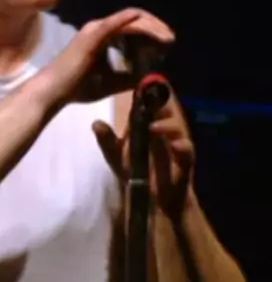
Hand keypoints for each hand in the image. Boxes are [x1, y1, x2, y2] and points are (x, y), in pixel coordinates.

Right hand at [37, 8, 174, 106]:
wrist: (55, 92)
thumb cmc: (78, 87)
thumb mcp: (111, 82)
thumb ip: (129, 76)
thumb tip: (150, 75)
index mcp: (102, 36)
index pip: (132, 25)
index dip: (151, 31)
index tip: (167, 45)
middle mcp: (99, 27)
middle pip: (135, 18)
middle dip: (156, 26)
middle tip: (171, 40)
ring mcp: (96, 28)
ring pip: (131, 18)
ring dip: (152, 26)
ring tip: (168, 39)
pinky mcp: (94, 34)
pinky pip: (119, 23)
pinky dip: (138, 25)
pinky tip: (153, 33)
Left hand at [93, 88, 195, 217]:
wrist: (152, 198)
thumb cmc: (134, 171)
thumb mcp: (116, 156)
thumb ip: (106, 140)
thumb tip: (95, 123)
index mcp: (147, 124)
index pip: (147, 104)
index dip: (145, 92)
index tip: (140, 84)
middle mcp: (164, 128)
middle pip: (165, 109)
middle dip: (160, 102)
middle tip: (151, 98)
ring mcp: (176, 141)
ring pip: (176, 127)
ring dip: (166, 125)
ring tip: (153, 128)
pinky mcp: (186, 158)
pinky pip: (186, 149)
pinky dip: (182, 147)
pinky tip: (176, 146)